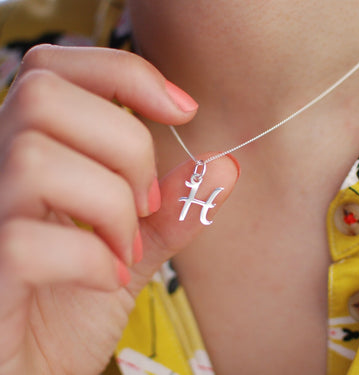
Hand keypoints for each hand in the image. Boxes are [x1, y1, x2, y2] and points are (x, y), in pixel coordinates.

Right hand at [0, 45, 238, 374]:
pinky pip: (25, 241)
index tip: (182, 110)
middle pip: (46, 100)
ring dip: (110, 206)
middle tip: (145, 202)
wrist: (32, 367)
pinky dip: (91, 261)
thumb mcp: (132, 245)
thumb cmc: (73, 305)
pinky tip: (107, 280)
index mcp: (28, 151)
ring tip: (127, 248)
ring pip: (38, 161)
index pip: (54, 66)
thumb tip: (223, 166)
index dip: (123, 73)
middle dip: (126, 147)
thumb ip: (171, 206)